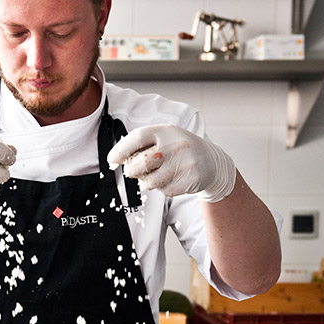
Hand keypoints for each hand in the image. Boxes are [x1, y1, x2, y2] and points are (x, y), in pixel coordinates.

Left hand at [107, 124, 235, 201]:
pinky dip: (163, 188)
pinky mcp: (189, 180)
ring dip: (147, 182)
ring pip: (150, 182)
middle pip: (141, 163)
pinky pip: (164, 191)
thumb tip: (118, 158)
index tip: (112, 159)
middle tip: (133, 171)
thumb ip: (144, 145)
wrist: (211, 161)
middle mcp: (174, 145)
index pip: (138, 137)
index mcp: (165, 131)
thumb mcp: (165, 138)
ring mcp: (183, 163)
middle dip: (131, 170)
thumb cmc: (180, 149)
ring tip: (155, 175)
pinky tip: (172, 179)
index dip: (121, 149)